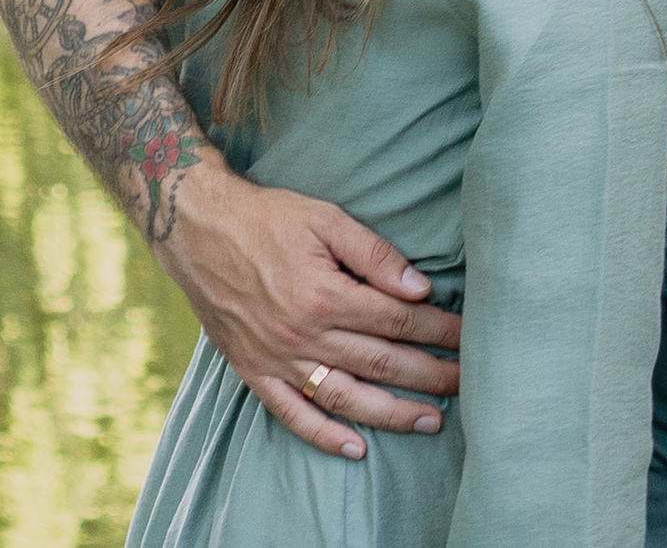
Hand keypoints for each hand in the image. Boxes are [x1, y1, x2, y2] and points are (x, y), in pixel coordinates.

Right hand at [156, 168, 463, 458]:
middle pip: (383, 364)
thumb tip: (419, 288)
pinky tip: (356, 449)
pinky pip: (293, 414)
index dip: (439, 330)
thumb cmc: (266, 219)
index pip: (399, 320)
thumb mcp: (325, 219)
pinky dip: (324, 436)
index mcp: (326, 295)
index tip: (470, 336)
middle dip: (431, 375)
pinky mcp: (254, 371)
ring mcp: (278, 359)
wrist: (197, 230)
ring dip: (393, 414)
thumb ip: (375, 254)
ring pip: (347, 398)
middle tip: (468, 383)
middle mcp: (304, 335)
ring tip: (431, 421)